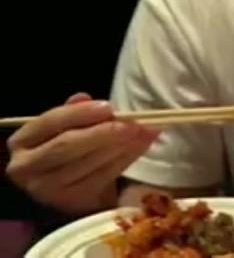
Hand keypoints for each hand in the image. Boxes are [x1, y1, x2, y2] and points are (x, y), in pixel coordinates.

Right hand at [5, 93, 159, 215]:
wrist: (75, 189)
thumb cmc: (70, 151)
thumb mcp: (67, 129)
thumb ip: (75, 113)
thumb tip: (86, 97)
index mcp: (23, 141)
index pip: (50, 122)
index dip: (80, 113)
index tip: (109, 107)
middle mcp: (26, 167)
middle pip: (68, 145)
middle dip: (104, 132)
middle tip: (133, 123)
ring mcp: (47, 189)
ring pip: (88, 162)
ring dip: (121, 145)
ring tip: (144, 131)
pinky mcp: (71, 202)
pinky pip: (103, 177)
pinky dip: (125, 159)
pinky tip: (141, 145)